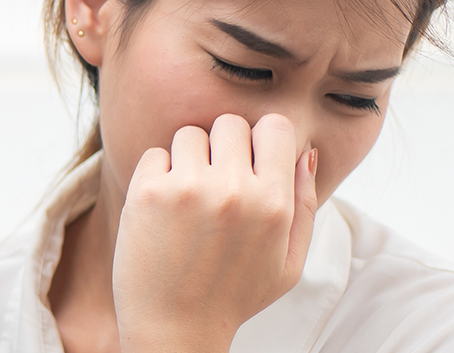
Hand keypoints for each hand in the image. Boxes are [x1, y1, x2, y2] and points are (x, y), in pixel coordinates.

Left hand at [112, 113, 319, 352]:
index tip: (250, 164)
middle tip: (216, 186)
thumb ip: (305, 205)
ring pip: (191, 134)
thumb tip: (306, 152)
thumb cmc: (233, 296)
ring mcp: (188, 189)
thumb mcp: (288, 263)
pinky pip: (156, 154)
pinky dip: (158, 174)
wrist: (174, 330)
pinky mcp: (147, 193)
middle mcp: (234, 191)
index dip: (262, 140)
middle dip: (224, 148)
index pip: (275, 126)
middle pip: (231, 124)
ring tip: (189, 200)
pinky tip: (164, 210)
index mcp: (273, 204)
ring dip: (189, 159)